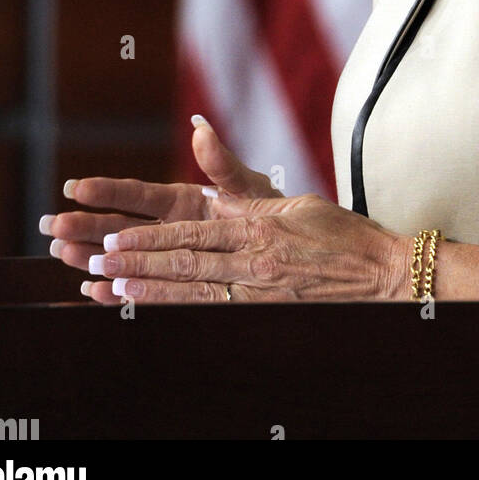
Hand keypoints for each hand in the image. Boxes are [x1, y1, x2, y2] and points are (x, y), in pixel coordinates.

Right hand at [42, 117, 282, 287]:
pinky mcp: (171, 283)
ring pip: (120, 256)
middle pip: (119, 227)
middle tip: (51, 226)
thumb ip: (222, 163)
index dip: (107, 191)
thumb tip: (200, 126)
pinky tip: (90, 291)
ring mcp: (166, 256)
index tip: (76, 186)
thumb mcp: (247, 187)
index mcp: (181, 201)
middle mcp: (167, 228)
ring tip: (59, 251)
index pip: (138, 195)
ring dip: (89, 255)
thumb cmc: (268, 214)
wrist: (287, 251)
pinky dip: (116, 291)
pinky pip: (140, 287)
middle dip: (85, 226)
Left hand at [82, 191, 409, 304]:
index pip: (190, 234)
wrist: (382, 271)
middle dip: (135, 263)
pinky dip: (182, 315)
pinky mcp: (269, 312)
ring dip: (149, 292)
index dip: (149, 239)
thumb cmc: (340, 234)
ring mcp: (260, 289)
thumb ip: (245, 194)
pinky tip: (157, 316)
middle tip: (96, 263)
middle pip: (183, 263)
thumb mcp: (292, 203)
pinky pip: (217, 315)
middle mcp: (253, 257)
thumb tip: (208, 163)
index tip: (115, 239)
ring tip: (111, 291)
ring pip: (193, 292)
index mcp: (256, 224)